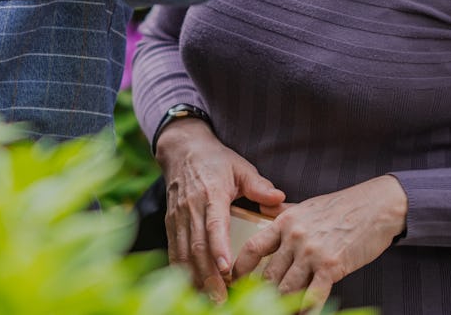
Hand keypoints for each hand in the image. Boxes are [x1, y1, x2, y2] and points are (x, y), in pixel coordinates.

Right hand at [155, 118, 284, 302]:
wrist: (182, 149)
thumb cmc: (216, 160)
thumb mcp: (240, 167)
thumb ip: (258, 185)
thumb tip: (279, 198)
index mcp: (212, 193)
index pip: (214, 224)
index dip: (219, 248)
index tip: (226, 270)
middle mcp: (192, 207)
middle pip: (197, 246)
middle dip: (208, 276)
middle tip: (221, 299)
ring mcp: (179, 215)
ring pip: (184, 252)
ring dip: (195, 278)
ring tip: (208, 299)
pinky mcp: (171, 222)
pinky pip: (174, 249)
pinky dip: (180, 270)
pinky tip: (190, 286)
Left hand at [232, 175, 407, 311]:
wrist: (374, 207)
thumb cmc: (341, 207)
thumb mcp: (306, 205)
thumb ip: (282, 211)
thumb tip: (263, 207)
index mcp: (286, 222)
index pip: (253, 247)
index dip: (240, 267)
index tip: (234, 280)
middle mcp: (294, 238)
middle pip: (268, 274)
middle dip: (261, 294)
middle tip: (256, 304)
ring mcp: (312, 253)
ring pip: (287, 288)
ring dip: (282, 305)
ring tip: (278, 310)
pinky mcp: (331, 267)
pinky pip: (313, 296)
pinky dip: (306, 309)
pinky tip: (304, 314)